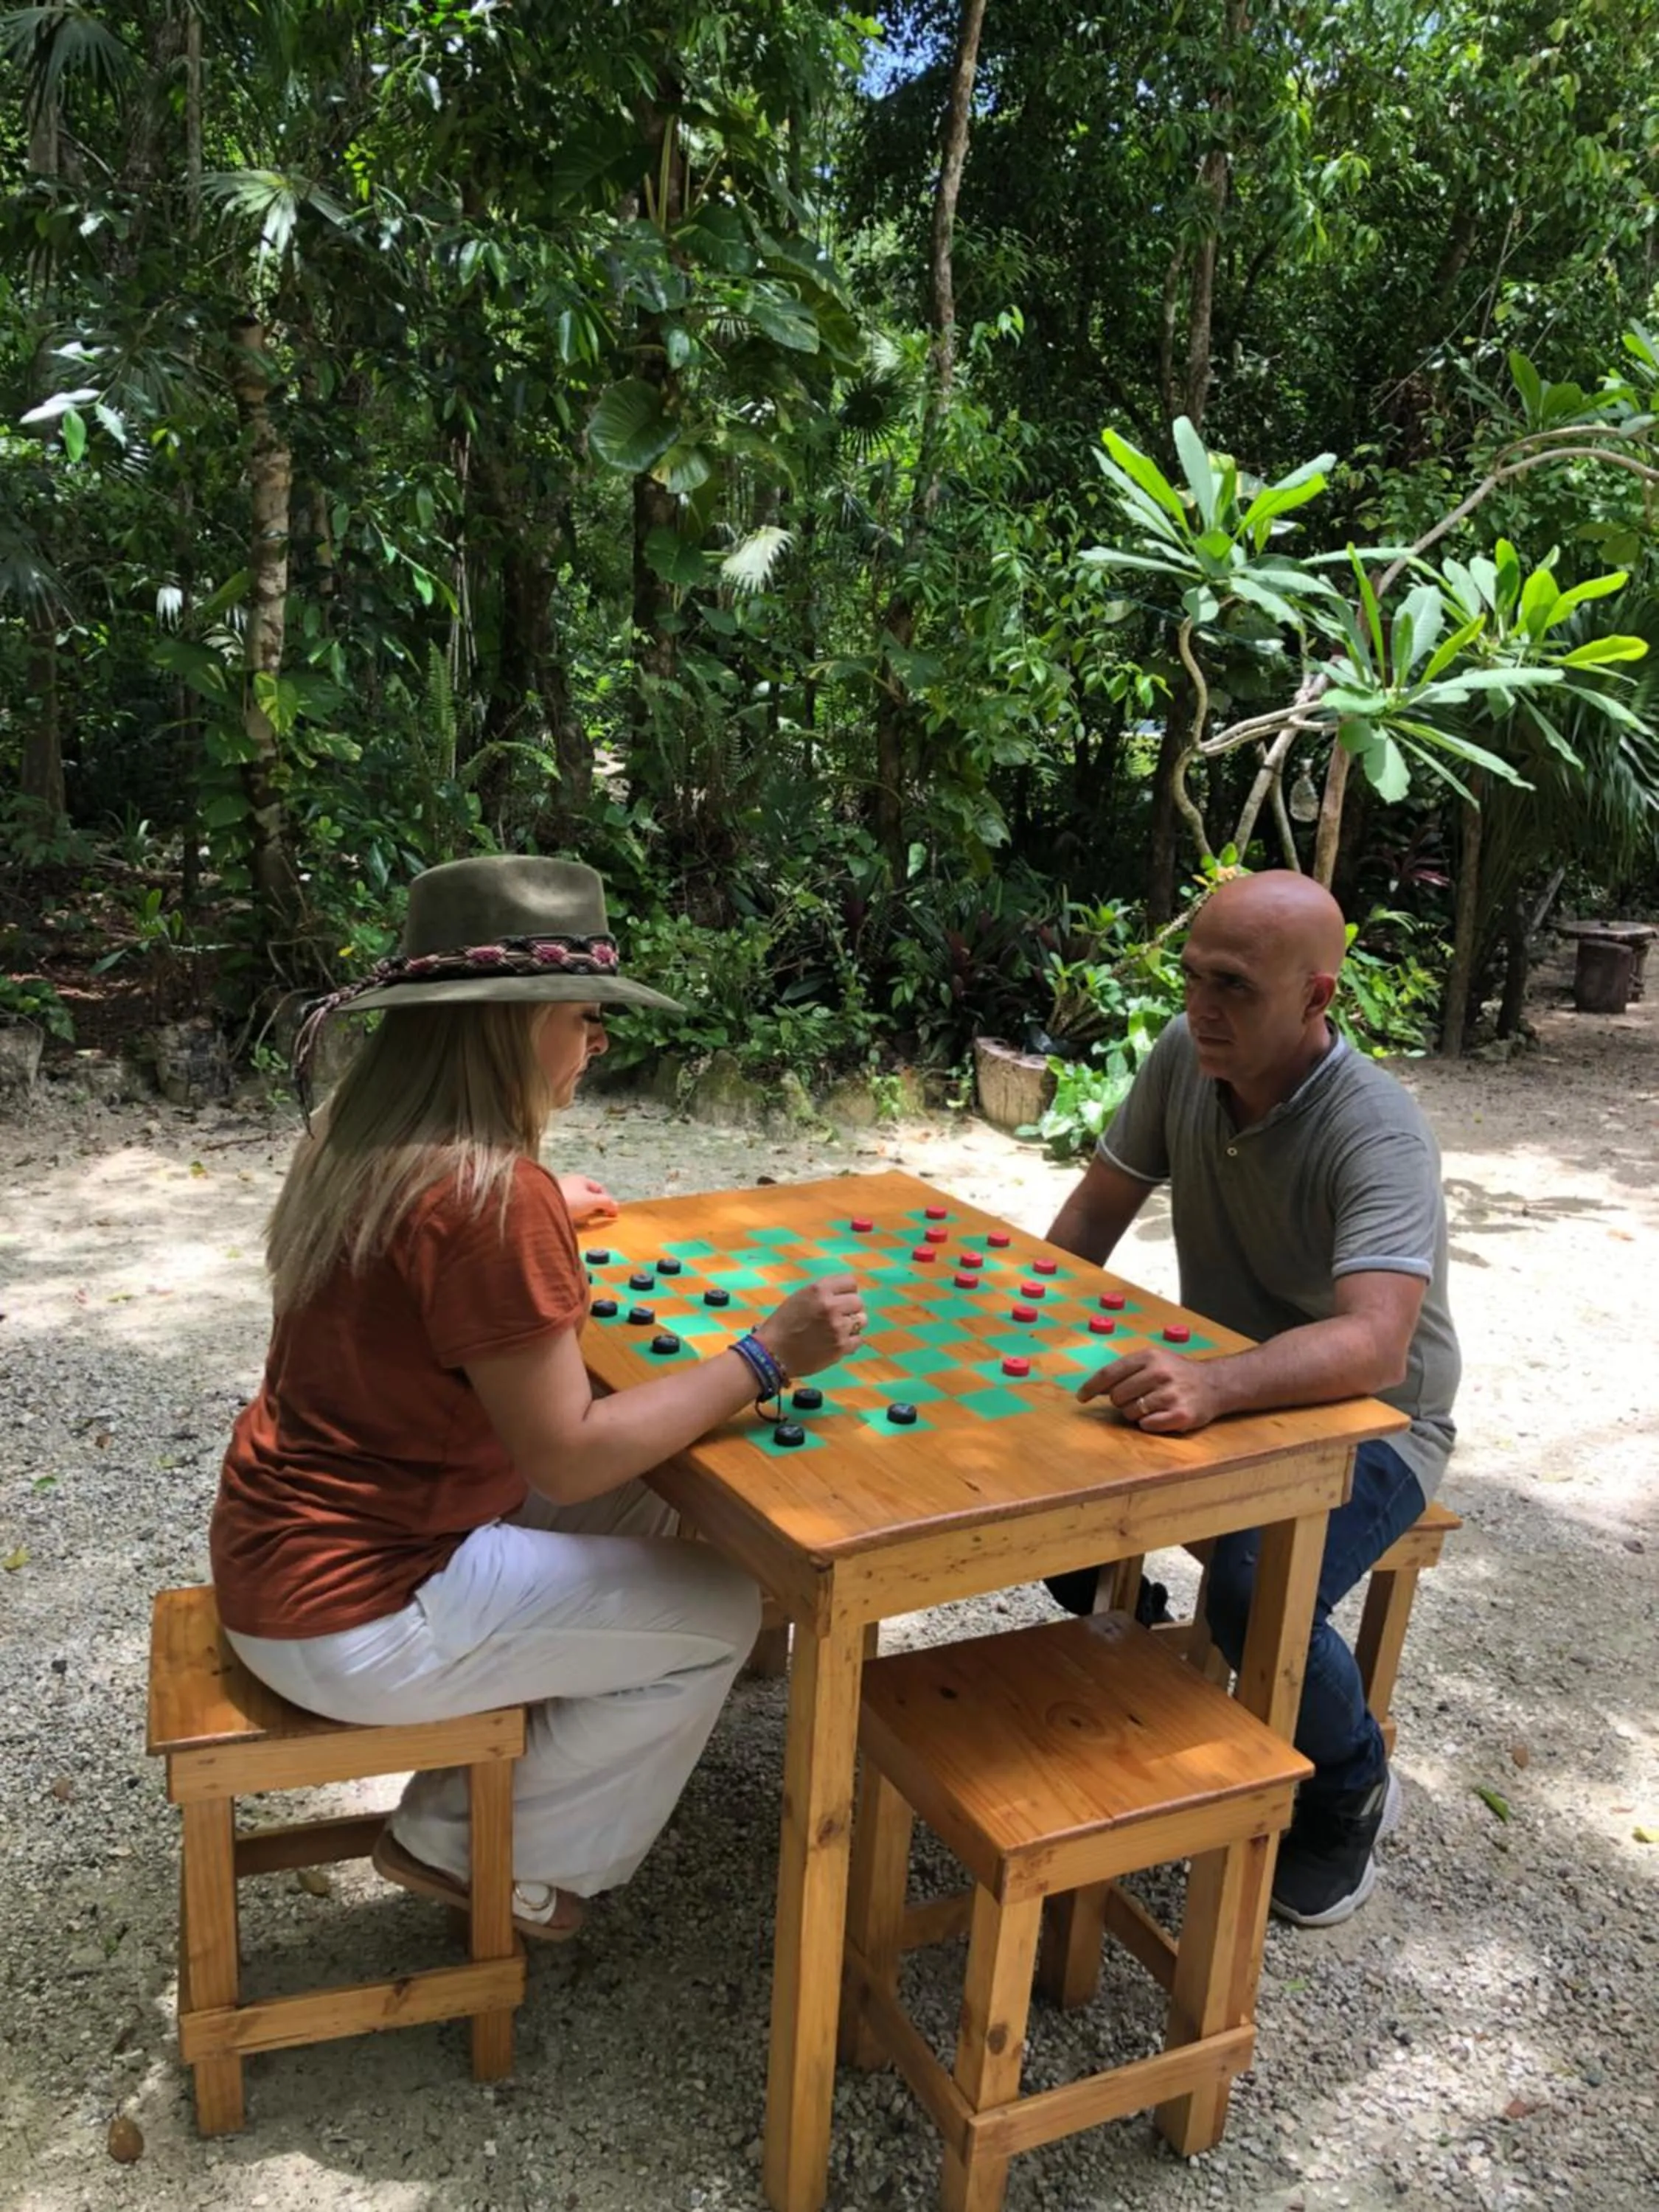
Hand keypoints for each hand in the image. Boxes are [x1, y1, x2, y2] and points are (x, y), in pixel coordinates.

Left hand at [557, 1173, 619, 1227]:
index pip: (599, 1188)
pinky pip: (567, 1208)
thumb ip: (606, 1203)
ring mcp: (560, 1192)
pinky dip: (572, 1214)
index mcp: (581, 1179)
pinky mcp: (552, 1203)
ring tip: (586, 1221)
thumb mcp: (593, 1201)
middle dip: (595, 1206)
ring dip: (583, 1211)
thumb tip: (616, 1207)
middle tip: (600, 1217)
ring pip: (577, 1202)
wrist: (543, 1206)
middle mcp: (570, 1183)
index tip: (611, 1212)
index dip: (607, 1199)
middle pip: (587, 1195)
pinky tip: (572, 1220)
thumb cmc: (570, 1200)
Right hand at [755, 1274, 865, 1378]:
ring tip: (838, 1330)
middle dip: (850, 1308)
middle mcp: (831, 1306)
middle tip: (839, 1316)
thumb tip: (846, 1294)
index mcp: (819, 1290)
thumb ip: (823, 1293)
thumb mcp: (800, 1298)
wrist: (772, 1353)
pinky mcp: (841, 1347)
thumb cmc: (782, 1324)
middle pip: (858, 1301)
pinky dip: (850, 1341)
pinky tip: (837, 1342)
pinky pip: (858, 1339)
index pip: (851, 1282)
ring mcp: (838, 1328)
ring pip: (862, 1320)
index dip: (847, 1291)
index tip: (841, 1298)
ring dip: (853, 1324)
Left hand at [1078, 1347, 1221, 1434]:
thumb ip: (1125, 1371)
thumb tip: (1094, 1388)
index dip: (1092, 1386)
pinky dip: (1149, 1423)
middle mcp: (1160, 1373)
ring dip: (1135, 1413)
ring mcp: (1171, 1394)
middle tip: (1136, 1398)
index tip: (1081, 1397)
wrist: (1214, 1385)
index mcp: (1150, 1357)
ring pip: (1130, 1412)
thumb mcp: (1154, 1361)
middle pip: (1118, 1396)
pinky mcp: (1180, 1415)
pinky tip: (1161, 1415)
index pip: (1110, 1373)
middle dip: (1121, 1401)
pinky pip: (1147, 1425)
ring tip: (1152, 1405)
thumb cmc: (1177, 1373)